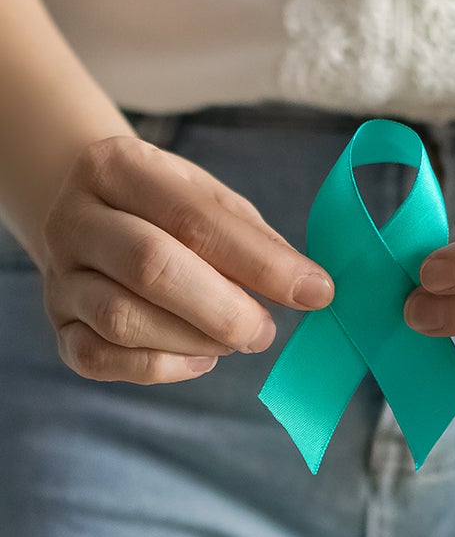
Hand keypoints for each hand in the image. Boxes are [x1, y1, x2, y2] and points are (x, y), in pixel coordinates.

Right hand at [42, 136, 332, 383]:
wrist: (88, 216)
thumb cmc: (164, 209)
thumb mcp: (207, 199)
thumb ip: (252, 238)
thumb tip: (307, 286)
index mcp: (116, 168)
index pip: (194, 218)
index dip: (260, 262)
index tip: (314, 291)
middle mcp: (74, 219)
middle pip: (151, 267)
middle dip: (225, 310)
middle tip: (266, 331)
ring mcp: (59, 277)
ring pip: (124, 319)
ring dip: (195, 341)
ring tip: (233, 341)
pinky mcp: (58, 327)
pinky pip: (100, 359)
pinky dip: (161, 368)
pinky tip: (198, 358)